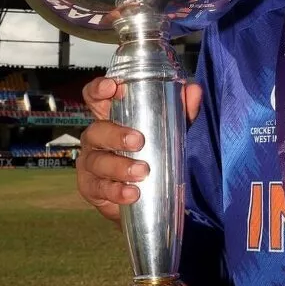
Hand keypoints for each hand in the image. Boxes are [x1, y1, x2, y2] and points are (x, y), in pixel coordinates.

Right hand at [76, 76, 201, 221]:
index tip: (112, 88)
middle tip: (138, 140)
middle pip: (96, 130)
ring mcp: (91, 164)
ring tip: (142, 171)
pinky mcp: (92, 189)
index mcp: (111, 117)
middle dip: (115, 134)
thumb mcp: (170, 129)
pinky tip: (132, 193)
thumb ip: (182, 110)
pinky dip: (117, 191)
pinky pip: (100, 189)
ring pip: (98, 161)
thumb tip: (193, 90)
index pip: (94, 97)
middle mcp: (96, 138)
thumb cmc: (153, 152)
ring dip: (119, 166)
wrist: (147, 197)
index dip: (98, 89)